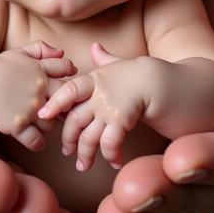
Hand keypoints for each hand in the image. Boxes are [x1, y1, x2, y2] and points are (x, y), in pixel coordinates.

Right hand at [0, 41, 76, 150]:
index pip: (65, 69)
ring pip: (51, 123)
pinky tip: (34, 138)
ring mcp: (29, 109)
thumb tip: (62, 53)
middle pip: (63, 100)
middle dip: (63, 105)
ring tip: (40, 121)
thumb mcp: (19, 53)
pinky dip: (37, 142)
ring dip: (48, 124)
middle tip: (57, 110)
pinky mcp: (17, 126)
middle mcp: (38, 90)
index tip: (62, 85)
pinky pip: (36, 140)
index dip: (67, 76)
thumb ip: (41, 48)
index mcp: (40, 70)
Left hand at [39, 43, 146, 170]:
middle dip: (69, 139)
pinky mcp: (122, 119)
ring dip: (86, 154)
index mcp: (96, 78)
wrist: (170, 82)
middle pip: (74, 119)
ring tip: (85, 165)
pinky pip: (109, 142)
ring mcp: (109, 106)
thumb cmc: (146, 74)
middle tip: (68, 152)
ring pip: (89, 136)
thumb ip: (105, 59)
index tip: (43, 114)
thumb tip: (94, 47)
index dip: (54, 102)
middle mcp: (99, 92)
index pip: (68, 90)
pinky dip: (111, 155)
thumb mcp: (122, 64)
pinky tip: (116, 162)